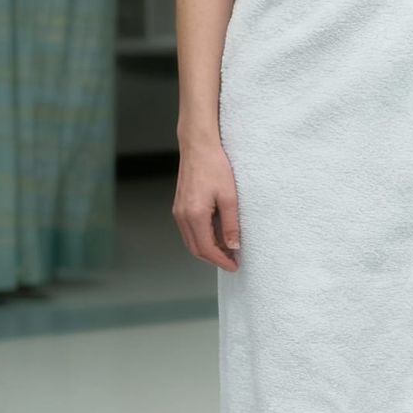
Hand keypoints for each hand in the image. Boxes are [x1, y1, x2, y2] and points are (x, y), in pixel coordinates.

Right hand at [174, 141, 241, 270]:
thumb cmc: (215, 166)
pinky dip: (202, 238)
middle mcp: (182, 216)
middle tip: (233, 261)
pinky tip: (217, 235)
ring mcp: (178, 211)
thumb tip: (233, 246)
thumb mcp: (229, 197)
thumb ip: (231, 224)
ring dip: (208, 249)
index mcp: (194, 215)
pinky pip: (189, 230)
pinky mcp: (180, 206)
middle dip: (214, 258)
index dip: (221, 261)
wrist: (198, 146)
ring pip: (191, 241)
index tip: (234, 266)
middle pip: (196, 249)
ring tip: (227, 250)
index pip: (206, 249)